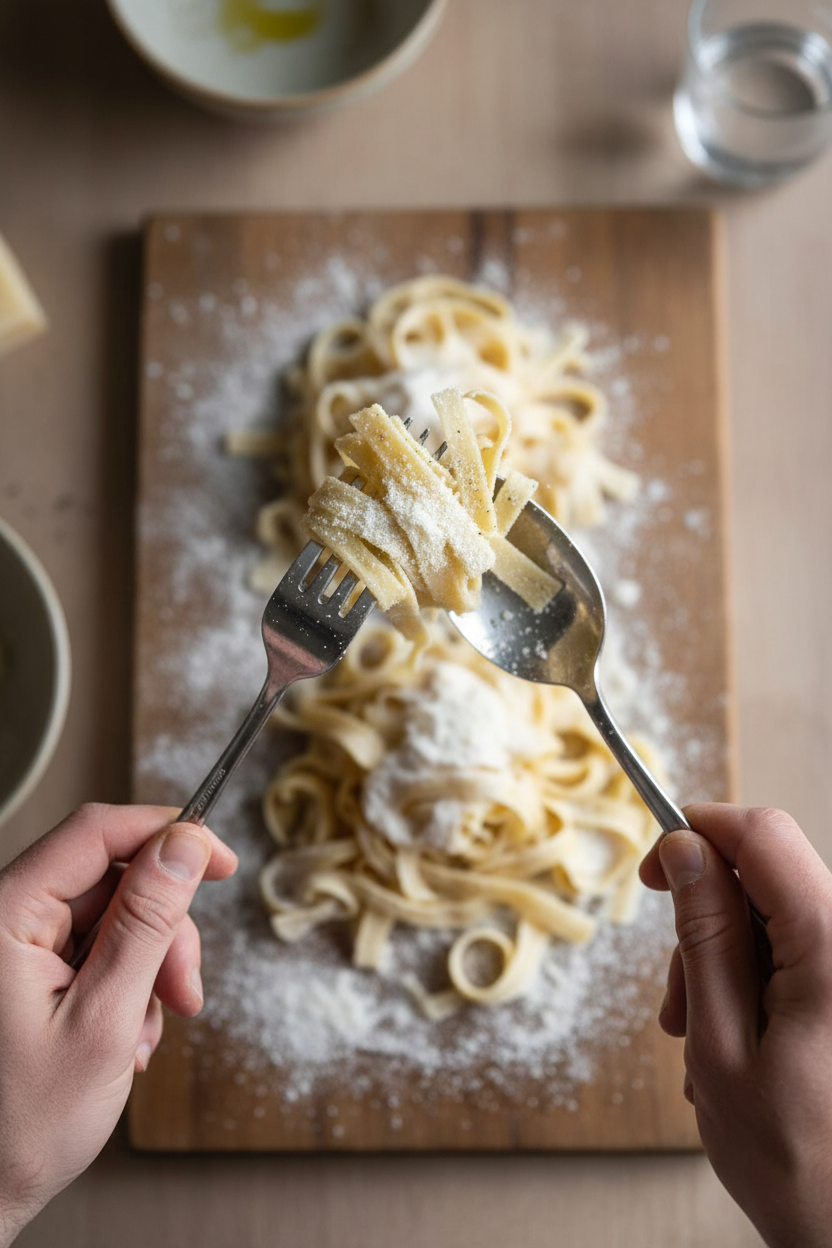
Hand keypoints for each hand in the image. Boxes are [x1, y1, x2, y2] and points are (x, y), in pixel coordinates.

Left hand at [0, 803, 236, 1245]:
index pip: (97, 831)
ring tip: (144, 1035)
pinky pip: (96, 952)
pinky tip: (124, 1039)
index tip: (221, 860)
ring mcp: (15, 947)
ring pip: (112, 919)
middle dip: (163, 932)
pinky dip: (126, 989)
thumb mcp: (103, 1019)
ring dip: (148, 970)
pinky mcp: (26, 972)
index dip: (168, 834)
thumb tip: (184, 846)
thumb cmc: (19, 1126)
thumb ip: (146, 923)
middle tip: (185, 992)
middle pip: (112, 879)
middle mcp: (5, 919)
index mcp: (5, 915)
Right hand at [640, 804, 831, 1247]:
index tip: (655, 870)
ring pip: (776, 917)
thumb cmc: (795, 1162)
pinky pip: (797, 954)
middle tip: (674, 1003)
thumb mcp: (721, 1045)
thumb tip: (685, 849)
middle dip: (704, 923)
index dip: (700, 833)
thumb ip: (705, 938)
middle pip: (767, 877)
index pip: (764, 836)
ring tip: (699, 1039)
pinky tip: (735, 1043)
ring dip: (722, 963)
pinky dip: (753, 983)